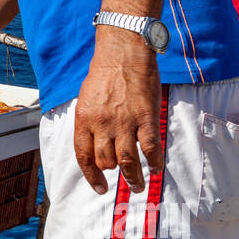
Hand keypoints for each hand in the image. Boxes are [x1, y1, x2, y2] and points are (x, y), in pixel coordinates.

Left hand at [72, 30, 162, 194]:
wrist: (123, 52)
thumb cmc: (104, 72)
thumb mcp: (86, 99)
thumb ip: (89, 122)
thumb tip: (96, 145)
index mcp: (84, 119)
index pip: (83, 156)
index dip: (91, 176)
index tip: (99, 187)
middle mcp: (102, 124)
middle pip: (105, 161)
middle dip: (112, 173)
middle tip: (122, 180)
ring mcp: (124, 122)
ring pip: (127, 161)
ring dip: (133, 178)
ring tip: (138, 186)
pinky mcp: (146, 118)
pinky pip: (151, 148)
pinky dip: (154, 162)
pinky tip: (155, 169)